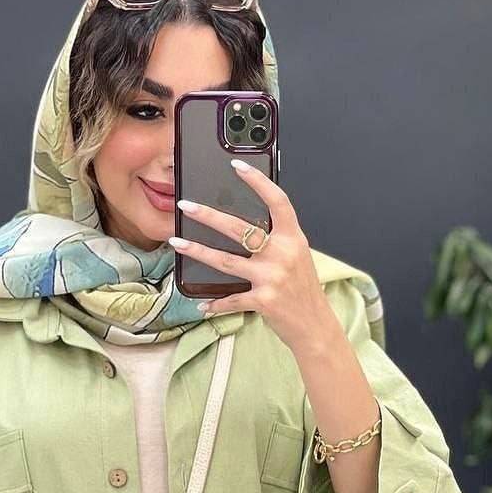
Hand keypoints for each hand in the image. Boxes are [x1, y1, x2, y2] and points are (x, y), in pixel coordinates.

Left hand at [170, 160, 337, 351]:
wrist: (315, 325)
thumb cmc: (303, 290)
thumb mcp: (297, 257)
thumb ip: (277, 240)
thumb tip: (245, 228)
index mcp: (293, 238)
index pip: (277, 201)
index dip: (258, 181)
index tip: (237, 166)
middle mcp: (283, 254)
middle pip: (239, 228)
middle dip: (208, 215)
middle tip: (185, 205)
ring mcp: (272, 277)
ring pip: (226, 260)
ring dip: (197, 251)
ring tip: (176, 242)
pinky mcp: (263, 300)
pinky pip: (231, 299)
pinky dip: (215, 304)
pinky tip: (201, 304)